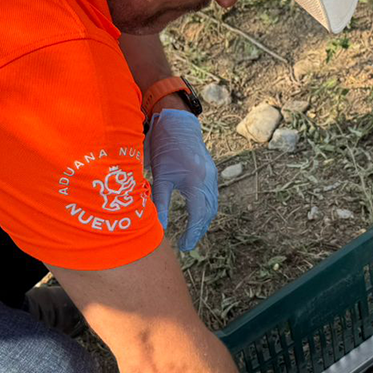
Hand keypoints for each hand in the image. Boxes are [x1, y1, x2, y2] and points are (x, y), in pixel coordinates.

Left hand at [147, 109, 217, 251]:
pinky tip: (197, 216)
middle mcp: (208, 180)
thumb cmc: (165, 149)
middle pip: (208, 214)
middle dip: (198, 231)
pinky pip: (212, 197)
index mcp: (195, 181)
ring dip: (203, 222)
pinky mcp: (211, 173)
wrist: (178, 125)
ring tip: (191, 234)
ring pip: (212, 206)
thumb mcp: (160, 177)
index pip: (198, 216)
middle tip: (187, 244)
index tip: (184, 247)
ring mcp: (212, 176)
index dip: (192, 234)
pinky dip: (206, 210)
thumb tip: (160, 228)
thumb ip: (160, 203)